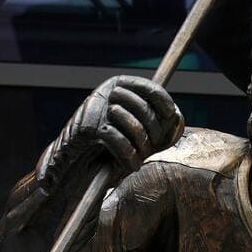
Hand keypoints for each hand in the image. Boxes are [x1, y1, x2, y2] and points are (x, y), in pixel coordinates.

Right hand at [61, 75, 183, 174]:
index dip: (163, 101)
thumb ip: (152, 122)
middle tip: (153, 147)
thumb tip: (178, 118)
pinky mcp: (88, 128)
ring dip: (141, 145)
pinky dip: (129, 156)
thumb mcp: (131, 128)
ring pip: (132, 124)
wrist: (73, 161)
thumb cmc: (106, 145)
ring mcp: (96, 109)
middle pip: (142, 107)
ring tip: (141, 157)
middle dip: (153, 131)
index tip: (172, 115)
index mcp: (118, 85)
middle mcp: (106, 92)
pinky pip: (118, 140)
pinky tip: (133, 165)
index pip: (148, 87)